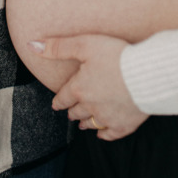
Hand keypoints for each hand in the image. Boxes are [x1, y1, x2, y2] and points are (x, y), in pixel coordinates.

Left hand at [29, 34, 148, 140]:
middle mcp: (90, 106)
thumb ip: (57, 47)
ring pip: (91, 123)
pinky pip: (110, 134)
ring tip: (83, 123)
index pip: (64, 97)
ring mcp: (107, 117)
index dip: (59, 100)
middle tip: (70, 112)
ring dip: (85, 123)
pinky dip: (104, 134)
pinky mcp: (124, 124)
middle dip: (72, 111)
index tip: (56, 104)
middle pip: (76, 112)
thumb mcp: (84, 44)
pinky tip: (102, 132)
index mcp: (79, 88)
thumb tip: (31, 45)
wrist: (146, 74)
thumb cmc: (116, 55)